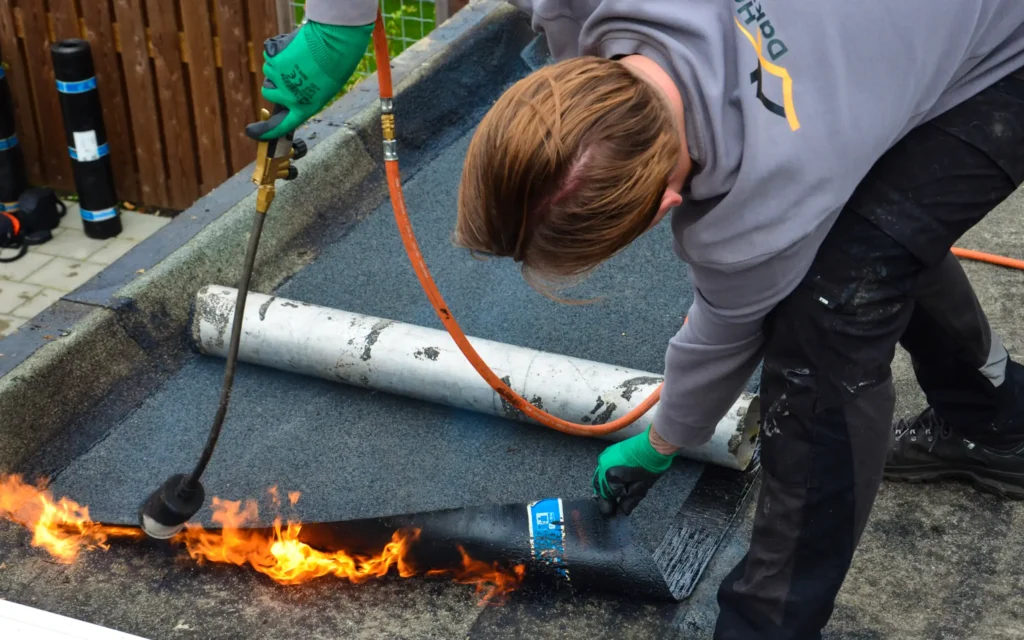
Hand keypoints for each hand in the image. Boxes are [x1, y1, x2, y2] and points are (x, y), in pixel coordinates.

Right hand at [245, 20, 373, 140]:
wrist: (333, 43)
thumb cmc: (335, 65)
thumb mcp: (324, 88)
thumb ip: (305, 93)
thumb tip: (290, 89)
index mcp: (303, 108)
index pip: (281, 125)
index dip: (266, 131)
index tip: (253, 133)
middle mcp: (288, 97)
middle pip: (268, 92)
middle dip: (274, 83)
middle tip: (288, 72)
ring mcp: (279, 79)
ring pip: (269, 72)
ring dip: (278, 65)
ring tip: (298, 56)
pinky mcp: (273, 60)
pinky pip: (269, 54)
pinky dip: (277, 50)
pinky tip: (293, 47)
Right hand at [592, 425, 674, 516]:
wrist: (654, 445)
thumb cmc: (650, 467)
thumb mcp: (641, 488)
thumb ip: (628, 501)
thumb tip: (620, 513)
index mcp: (610, 474)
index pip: (607, 494)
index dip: (609, 505)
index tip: (612, 513)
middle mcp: (603, 464)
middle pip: (599, 485)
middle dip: (606, 496)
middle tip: (612, 507)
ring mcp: (605, 456)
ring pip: (600, 476)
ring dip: (606, 486)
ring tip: (614, 495)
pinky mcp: (609, 451)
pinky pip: (604, 467)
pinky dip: (608, 476)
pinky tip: (617, 480)